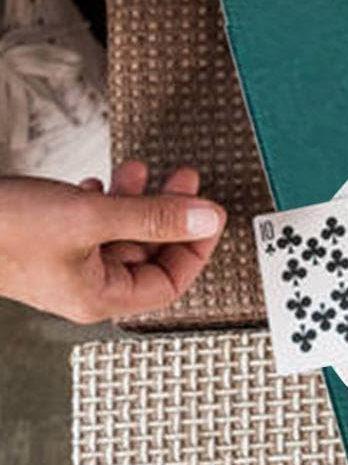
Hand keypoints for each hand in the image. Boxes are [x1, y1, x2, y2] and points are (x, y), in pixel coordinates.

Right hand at [0, 161, 225, 323]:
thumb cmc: (3, 229)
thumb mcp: (92, 217)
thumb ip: (154, 216)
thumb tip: (207, 218)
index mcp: (99, 295)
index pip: (171, 282)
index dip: (196, 247)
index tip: (209, 212)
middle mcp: (85, 284)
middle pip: (149, 253)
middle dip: (168, 213)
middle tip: (184, 178)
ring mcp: (65, 263)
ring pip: (120, 233)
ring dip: (136, 200)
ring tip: (139, 170)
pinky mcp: (48, 241)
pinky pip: (92, 224)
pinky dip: (103, 200)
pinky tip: (97, 182)